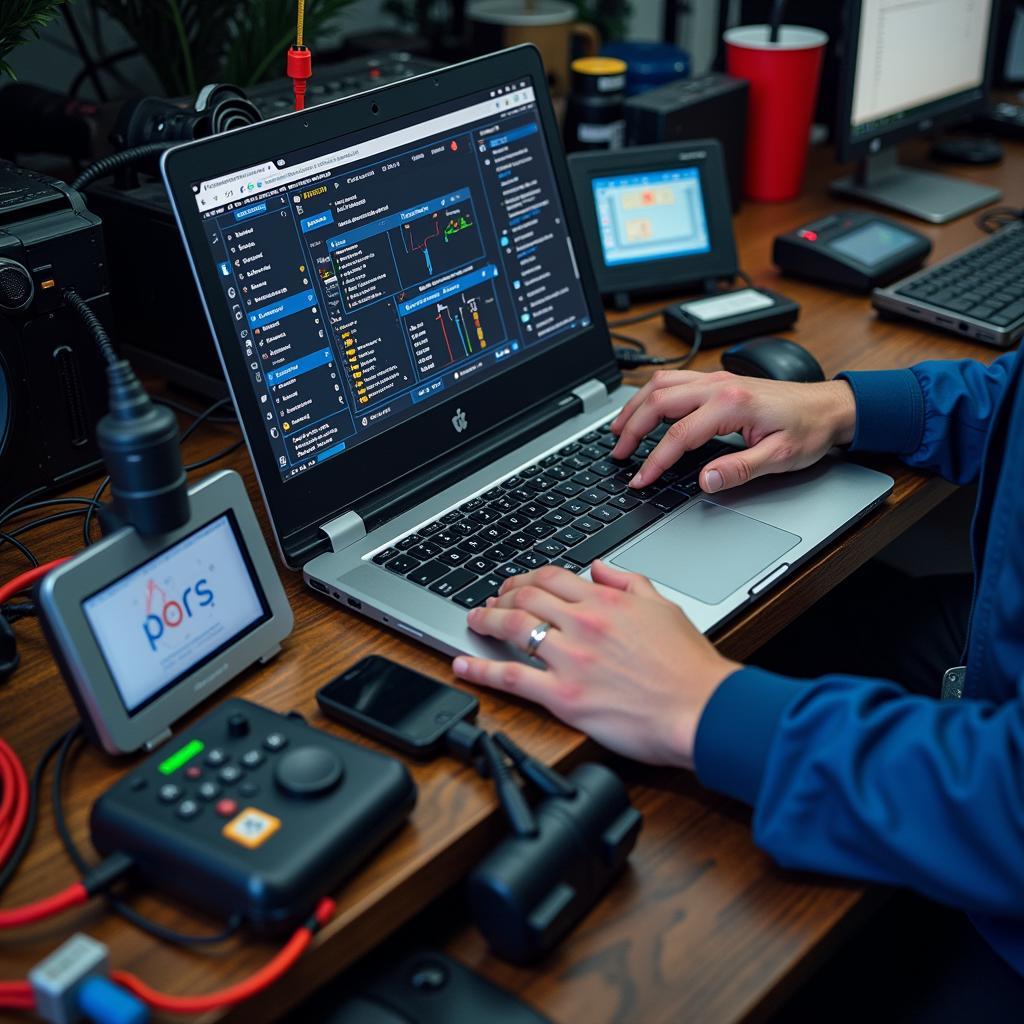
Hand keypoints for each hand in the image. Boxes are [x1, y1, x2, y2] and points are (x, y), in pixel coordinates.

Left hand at [452, 561, 738, 767]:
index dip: (525, 578)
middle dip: (501, 596)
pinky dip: (480, 669)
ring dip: (485, 621)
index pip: (551, 577)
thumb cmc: (689, 667)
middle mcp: (583, 624)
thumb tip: (600, 568)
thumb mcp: (664, 607)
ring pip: (512, 628)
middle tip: (490, 602)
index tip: (516, 585)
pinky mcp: (563, 696)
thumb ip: (628, 582)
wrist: (702, 709)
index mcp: (606, 602)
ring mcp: (570, 660)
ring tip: (473, 621)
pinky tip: (462, 664)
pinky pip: (510, 677)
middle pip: (525, 597)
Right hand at [610, 370, 856, 492]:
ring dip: (634, 407)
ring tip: (617, 431)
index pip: (678, 435)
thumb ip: (739, 469)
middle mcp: (718, 385)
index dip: (654, 461)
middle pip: (658, 401)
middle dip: (631, 429)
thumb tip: (704, 480)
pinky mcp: (716, 380)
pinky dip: (650, 396)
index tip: (640, 479)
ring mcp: (715, 379)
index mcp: (732, 404)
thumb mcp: (779, 457)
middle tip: (617, 455)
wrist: (829, 407)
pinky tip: (642, 411)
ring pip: (660, 385)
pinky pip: (672, 381)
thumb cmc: (807, 430)